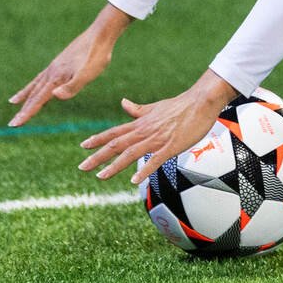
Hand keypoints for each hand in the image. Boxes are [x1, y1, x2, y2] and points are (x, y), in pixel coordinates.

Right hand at [7, 4, 130, 125]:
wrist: (101, 34)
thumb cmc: (97, 55)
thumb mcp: (88, 73)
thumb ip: (72, 86)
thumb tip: (55, 96)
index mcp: (56, 78)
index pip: (38, 100)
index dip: (26, 113)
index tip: (14, 125)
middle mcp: (51, 72)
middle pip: (33, 94)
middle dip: (23, 109)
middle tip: (12, 124)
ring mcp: (54, 66)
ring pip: (35, 84)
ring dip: (25, 95)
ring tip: (13, 102)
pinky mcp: (60, 62)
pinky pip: (42, 76)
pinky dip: (35, 83)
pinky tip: (38, 84)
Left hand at [78, 70, 238, 184]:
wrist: (201, 101)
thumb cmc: (180, 105)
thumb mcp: (155, 107)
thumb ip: (138, 109)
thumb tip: (122, 103)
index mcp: (140, 123)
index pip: (114, 132)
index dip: (98, 139)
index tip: (83, 146)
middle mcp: (144, 131)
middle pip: (116, 144)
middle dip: (98, 156)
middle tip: (82, 167)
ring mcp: (157, 139)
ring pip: (130, 153)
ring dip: (114, 166)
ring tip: (100, 177)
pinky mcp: (171, 146)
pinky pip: (155, 160)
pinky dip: (144, 170)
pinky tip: (134, 181)